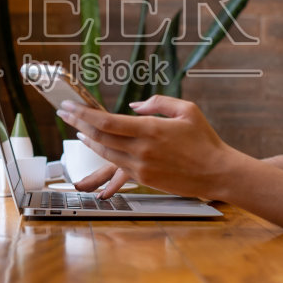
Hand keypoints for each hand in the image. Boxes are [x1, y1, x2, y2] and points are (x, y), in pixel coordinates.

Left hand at [56, 95, 237, 200]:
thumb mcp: (186, 110)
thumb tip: (134, 107)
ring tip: (78, 130)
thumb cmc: (205, 140)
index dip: (83, 114)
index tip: (68, 106)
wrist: (218, 172)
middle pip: (100, 137)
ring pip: (105, 153)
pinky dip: (103, 161)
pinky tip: (96, 154)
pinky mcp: (144, 180)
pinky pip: (117, 170)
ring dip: (89, 141)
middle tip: (64, 114)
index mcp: (150, 129)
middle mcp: (142, 150)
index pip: (107, 121)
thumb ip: (158, 103)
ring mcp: (141, 167)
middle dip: (78, 124)